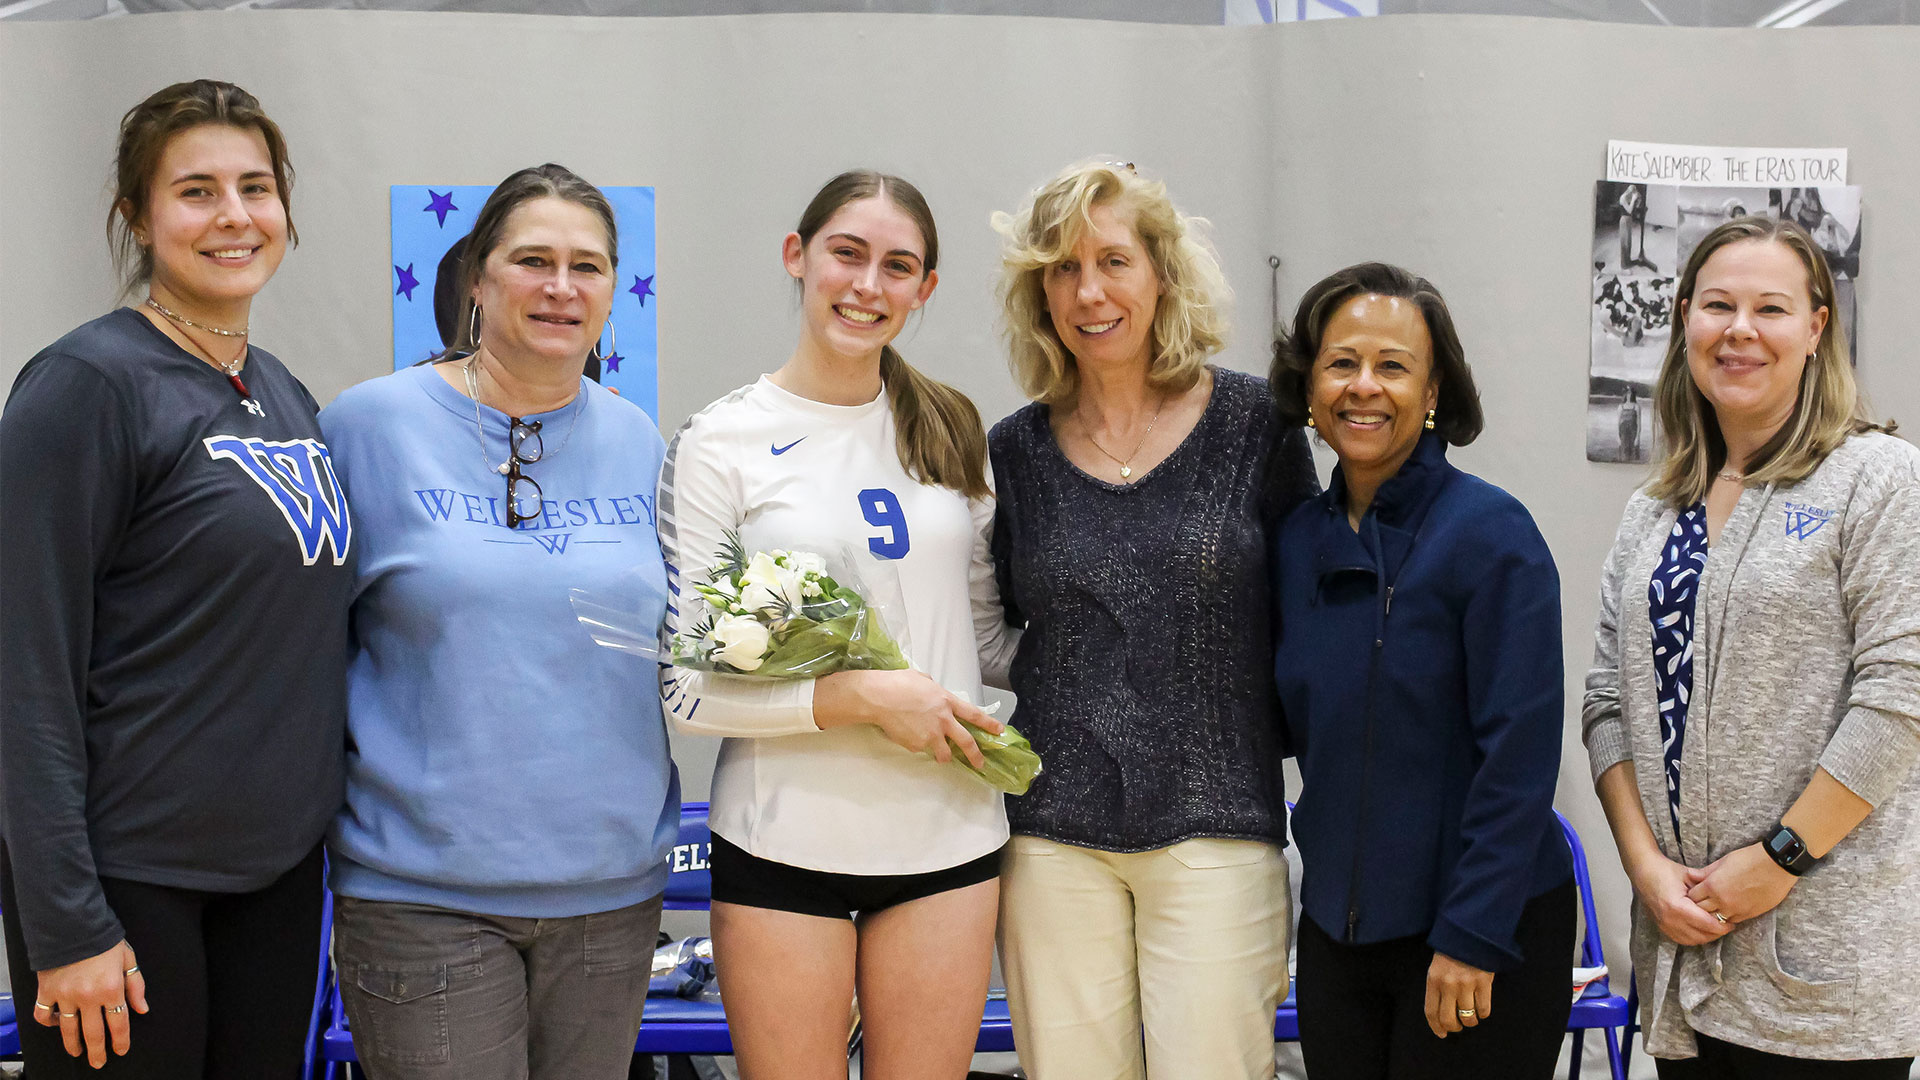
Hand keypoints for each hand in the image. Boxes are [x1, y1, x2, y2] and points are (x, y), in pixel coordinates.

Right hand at [34, 940, 147, 1067]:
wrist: (73, 925)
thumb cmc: (104, 940)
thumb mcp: (128, 959)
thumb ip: (136, 985)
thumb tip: (142, 1010)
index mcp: (112, 989)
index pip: (118, 1023)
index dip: (120, 1041)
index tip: (120, 1051)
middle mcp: (89, 997)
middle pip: (93, 1033)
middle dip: (98, 1051)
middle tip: (98, 1063)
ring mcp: (65, 996)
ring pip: (69, 1029)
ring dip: (73, 1044)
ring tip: (77, 1052)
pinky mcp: (47, 991)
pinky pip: (45, 1014)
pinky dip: (50, 1022)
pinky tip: (58, 1024)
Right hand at [814, 669, 1003, 768]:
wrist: (879, 697)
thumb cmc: (898, 683)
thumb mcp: (922, 680)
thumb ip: (934, 691)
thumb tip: (934, 697)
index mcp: (946, 701)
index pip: (974, 714)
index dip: (989, 724)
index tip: (999, 731)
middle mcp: (943, 720)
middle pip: (966, 742)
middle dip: (975, 755)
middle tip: (980, 763)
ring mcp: (930, 735)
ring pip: (944, 754)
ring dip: (944, 755)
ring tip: (938, 753)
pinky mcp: (916, 745)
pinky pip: (920, 748)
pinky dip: (917, 745)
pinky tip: (906, 734)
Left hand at [1424, 952, 1492, 1038]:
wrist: (1470, 933)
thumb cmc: (1452, 953)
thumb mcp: (1437, 968)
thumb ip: (1437, 989)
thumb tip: (1441, 1016)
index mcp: (1433, 980)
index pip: (1431, 1011)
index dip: (1436, 1027)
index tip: (1441, 1034)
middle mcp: (1448, 984)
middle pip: (1449, 1019)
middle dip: (1454, 1028)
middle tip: (1458, 1026)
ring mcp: (1466, 984)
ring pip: (1468, 1017)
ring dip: (1470, 1021)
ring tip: (1471, 1016)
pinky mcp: (1484, 983)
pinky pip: (1484, 1009)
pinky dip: (1483, 1013)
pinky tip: (1481, 1007)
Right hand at [1625, 849, 1730, 945]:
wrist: (1642, 870)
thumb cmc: (1664, 870)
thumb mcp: (1688, 875)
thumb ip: (1706, 885)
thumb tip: (1725, 893)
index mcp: (1677, 906)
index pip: (1707, 924)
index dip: (1722, 926)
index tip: (1731, 923)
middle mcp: (1669, 919)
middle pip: (1701, 935)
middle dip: (1717, 933)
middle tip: (1726, 926)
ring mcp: (1663, 924)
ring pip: (1692, 940)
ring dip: (1706, 937)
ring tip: (1715, 929)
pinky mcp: (1660, 926)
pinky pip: (1681, 940)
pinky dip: (1693, 938)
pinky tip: (1700, 931)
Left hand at [1686, 843, 1795, 925]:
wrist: (1776, 865)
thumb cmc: (1749, 858)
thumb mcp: (1723, 861)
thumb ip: (1706, 872)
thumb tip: (1692, 877)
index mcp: (1712, 885)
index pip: (1692, 897)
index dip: (1692, 895)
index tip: (1694, 892)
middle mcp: (1722, 900)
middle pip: (1701, 911)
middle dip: (1698, 907)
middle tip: (1701, 902)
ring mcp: (1736, 910)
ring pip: (1716, 920)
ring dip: (1713, 914)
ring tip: (1714, 907)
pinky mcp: (1749, 914)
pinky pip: (1732, 921)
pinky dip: (1727, 917)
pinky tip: (1728, 910)